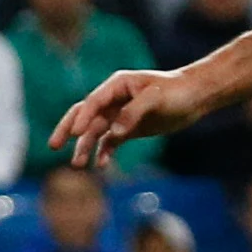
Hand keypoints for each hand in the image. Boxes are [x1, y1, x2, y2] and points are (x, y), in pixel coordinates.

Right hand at [48, 68, 211, 167]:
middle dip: (68, 131)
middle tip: (54, 146)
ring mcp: (119, 114)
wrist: (197, 96)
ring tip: (77, 165)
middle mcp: (113, 100)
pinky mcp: (128, 128)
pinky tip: (101, 164)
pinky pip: (110, 141)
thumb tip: (114, 133)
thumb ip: (133, 113)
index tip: (75, 134)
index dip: (83, 118)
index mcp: (116, 86)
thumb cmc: (177, 91)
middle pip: (83, 115)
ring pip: (95, 132)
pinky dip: (104, 152)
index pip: (93, 102)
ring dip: (85, 147)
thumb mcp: (157, 98)